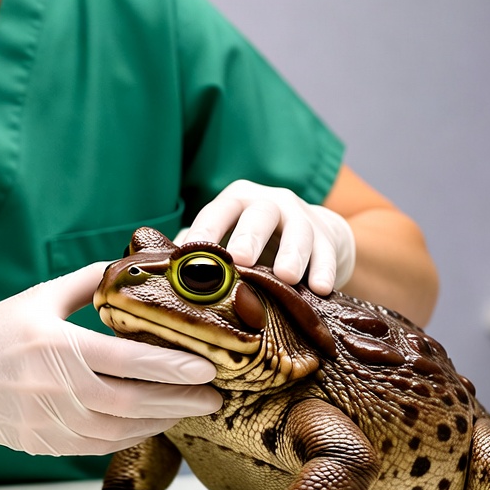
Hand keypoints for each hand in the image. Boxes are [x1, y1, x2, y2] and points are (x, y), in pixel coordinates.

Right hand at [0, 262, 221, 456]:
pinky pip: (98, 444)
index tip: (207, 366)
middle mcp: (54, 389)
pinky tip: (152, 423)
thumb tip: (126, 266)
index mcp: (55, 346)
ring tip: (192, 410)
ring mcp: (48, 422)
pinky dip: (131, 435)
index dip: (171, 367)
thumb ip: (85, 282)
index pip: (126, 361)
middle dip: (180, 401)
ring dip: (161, 421)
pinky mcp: (44, 444)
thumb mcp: (37, 298)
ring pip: (119, 429)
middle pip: (132, 402)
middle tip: (215, 395)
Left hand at [183, 180, 354, 294]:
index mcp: (236, 201)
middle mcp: (268, 202)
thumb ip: (198, 252)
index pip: (217, 212)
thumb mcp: (227, 237)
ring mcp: (300, 216)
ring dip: (293, 254)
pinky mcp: (327, 235)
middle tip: (241, 259)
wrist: (312, 231)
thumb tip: (162, 273)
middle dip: (249, 236)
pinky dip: (325, 269)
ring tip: (286, 276)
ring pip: (299, 230)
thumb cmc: (254, 241)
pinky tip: (321, 288)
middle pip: (259, 214)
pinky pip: (327, 250)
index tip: (191, 253)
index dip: (205, 230)